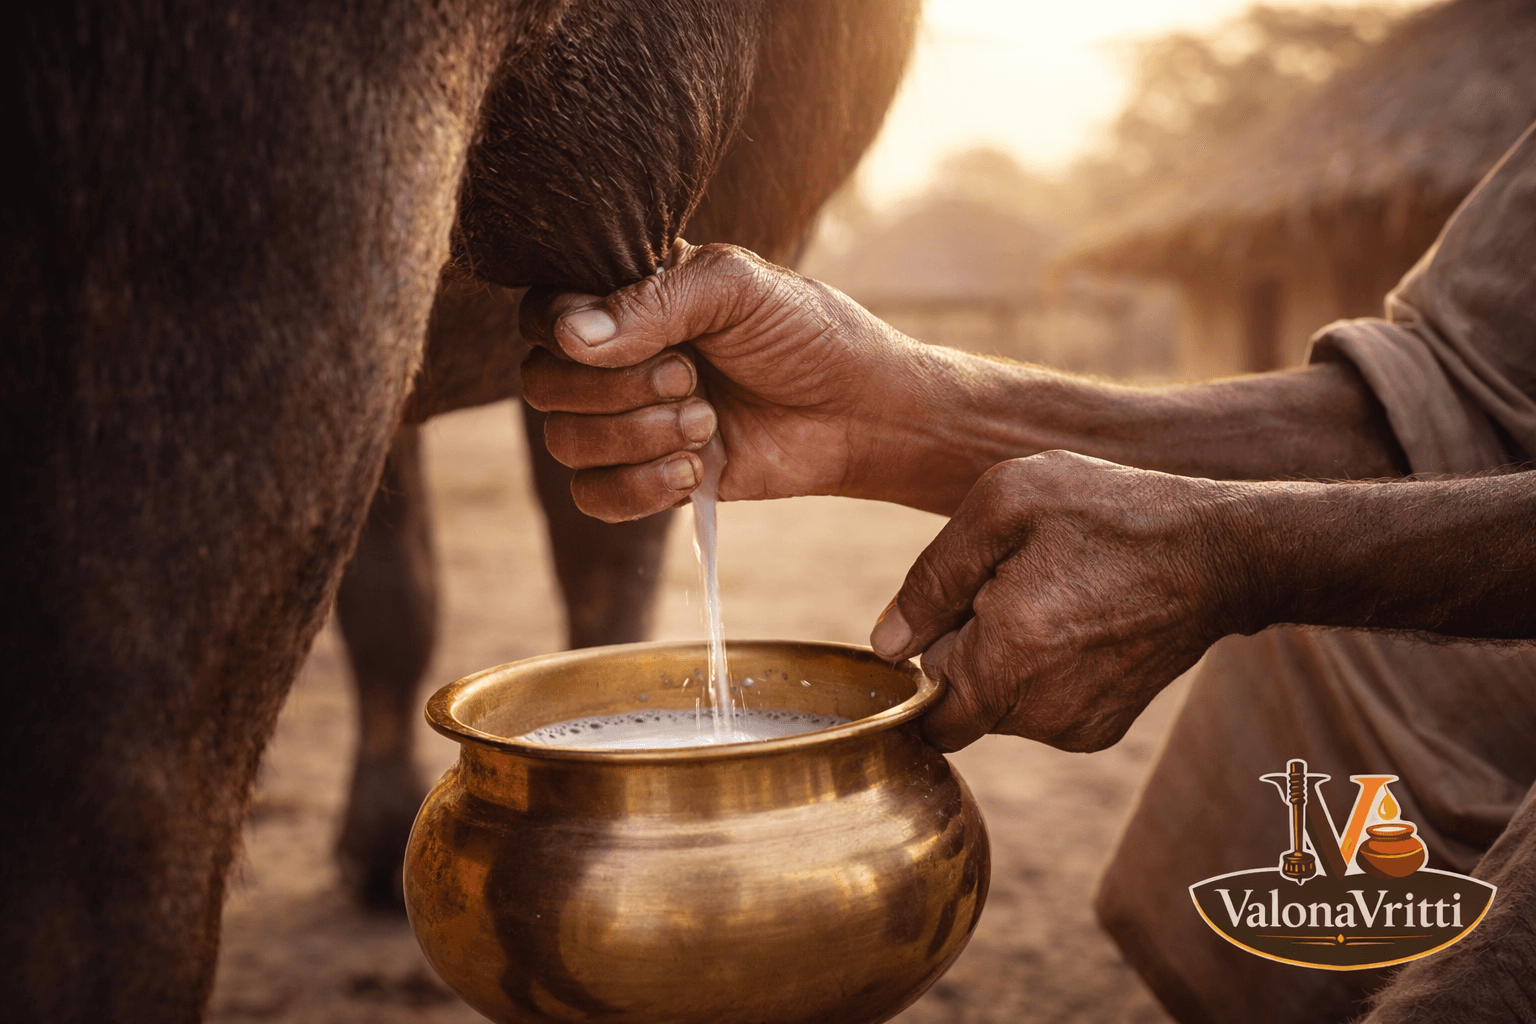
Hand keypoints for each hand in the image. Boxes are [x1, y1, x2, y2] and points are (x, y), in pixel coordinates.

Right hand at [519, 241, 934, 520]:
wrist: (863, 414)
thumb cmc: (808, 335)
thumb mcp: (738, 288)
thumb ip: (654, 301)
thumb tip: (569, 339)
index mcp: (627, 298)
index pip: (541, 313)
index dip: (566, 330)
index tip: (643, 337)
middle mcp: (616, 360)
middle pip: (541, 384)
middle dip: (615, 389)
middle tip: (694, 378)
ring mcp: (630, 422)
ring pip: (563, 443)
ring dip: (636, 437)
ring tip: (707, 423)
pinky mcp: (652, 479)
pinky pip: (592, 497)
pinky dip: (638, 488)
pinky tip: (697, 471)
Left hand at [869, 451, 1255, 752]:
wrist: (1219, 553)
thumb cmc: (1108, 512)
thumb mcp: (1007, 503)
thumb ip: (932, 577)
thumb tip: (887, 645)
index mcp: (1007, 658)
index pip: (923, 709)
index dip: (924, 660)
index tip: (953, 615)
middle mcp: (1039, 711)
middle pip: (958, 704)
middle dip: (964, 652)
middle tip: (1010, 588)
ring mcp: (1074, 728)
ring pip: (997, 707)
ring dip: (1002, 660)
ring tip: (1050, 598)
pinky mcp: (1100, 730)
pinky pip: (1037, 709)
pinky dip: (1040, 672)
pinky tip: (1075, 622)